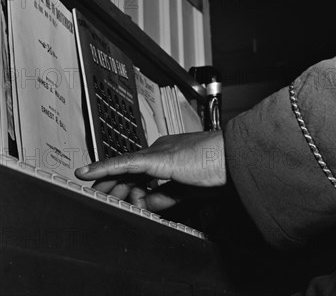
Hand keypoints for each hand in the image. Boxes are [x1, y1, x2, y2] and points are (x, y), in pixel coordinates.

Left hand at [75, 131, 225, 211]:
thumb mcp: (184, 190)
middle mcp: (160, 149)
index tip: (109, 194)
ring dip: (111, 185)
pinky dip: (103, 168)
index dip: (122, 184)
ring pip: (124, 169)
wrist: (230, 159)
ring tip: (100, 193)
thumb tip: (142, 203)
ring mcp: (158, 152)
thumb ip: (163, 196)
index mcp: (168, 155)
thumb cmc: (216, 170)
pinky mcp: (157, 157)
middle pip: (127, 169)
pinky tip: (87, 172)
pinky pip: (124, 163)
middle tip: (96, 194)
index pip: (138, 171)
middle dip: (111, 184)